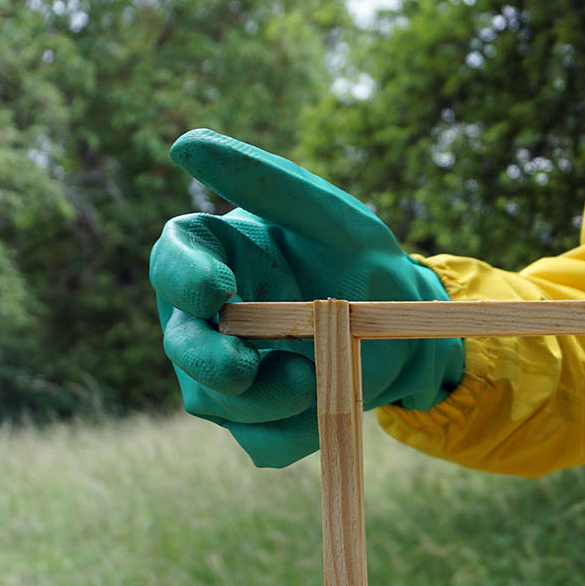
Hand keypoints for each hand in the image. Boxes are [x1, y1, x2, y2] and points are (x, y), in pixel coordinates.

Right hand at [150, 130, 463, 466]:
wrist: (413, 331)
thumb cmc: (366, 261)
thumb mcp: (333, 217)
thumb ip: (267, 182)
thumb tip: (183, 143)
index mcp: (216, 258)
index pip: (171, 261)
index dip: (184, 279)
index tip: (219, 291)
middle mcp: (207, 317)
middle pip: (180, 343)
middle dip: (211, 361)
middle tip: (246, 368)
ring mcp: (227, 371)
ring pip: (215, 402)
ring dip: (267, 400)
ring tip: (321, 377)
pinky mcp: (259, 420)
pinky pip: (260, 442)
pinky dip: (297, 432)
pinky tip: (329, 404)